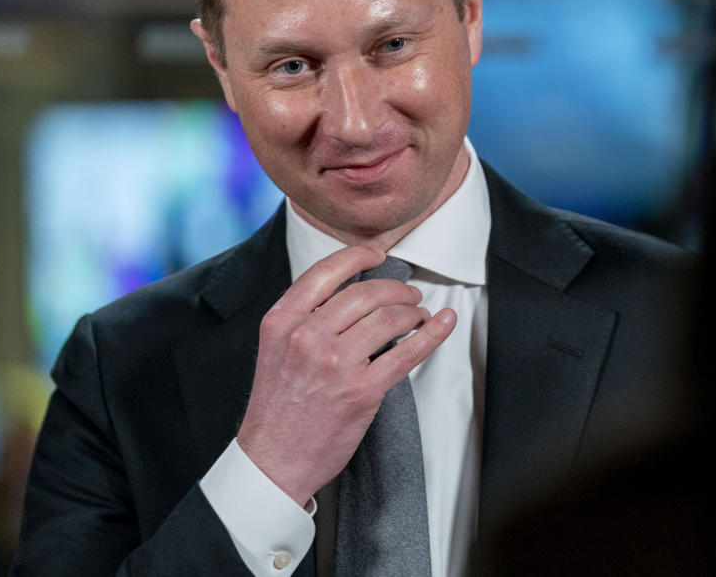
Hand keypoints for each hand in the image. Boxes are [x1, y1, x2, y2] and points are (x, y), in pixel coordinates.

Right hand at [235, 245, 456, 505]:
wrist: (272, 460)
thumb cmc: (277, 409)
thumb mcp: (274, 349)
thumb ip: (303, 318)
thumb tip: (351, 293)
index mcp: (282, 321)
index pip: (326, 272)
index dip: (358, 256)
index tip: (378, 255)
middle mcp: (307, 336)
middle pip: (366, 293)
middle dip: (396, 289)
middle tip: (409, 294)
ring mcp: (336, 363)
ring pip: (389, 318)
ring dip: (413, 312)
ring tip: (419, 315)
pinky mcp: (362, 390)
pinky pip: (408, 353)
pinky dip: (432, 334)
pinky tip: (443, 324)